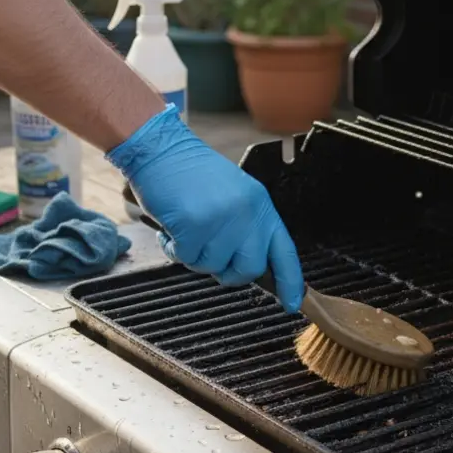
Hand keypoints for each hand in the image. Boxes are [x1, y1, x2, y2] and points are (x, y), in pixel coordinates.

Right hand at [107, 106, 303, 312]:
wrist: (160, 149)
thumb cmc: (190, 174)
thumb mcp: (233, 195)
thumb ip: (246, 228)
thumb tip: (249, 266)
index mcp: (261, 204)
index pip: (284, 251)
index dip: (290, 281)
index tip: (292, 303)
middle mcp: (247, 212)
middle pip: (250, 269)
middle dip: (228, 273)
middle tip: (208, 256)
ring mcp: (222, 219)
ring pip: (213, 266)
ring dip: (194, 256)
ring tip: (186, 229)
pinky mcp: (195, 225)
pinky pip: (186, 258)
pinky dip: (173, 249)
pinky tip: (171, 227)